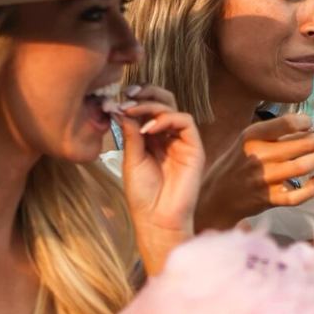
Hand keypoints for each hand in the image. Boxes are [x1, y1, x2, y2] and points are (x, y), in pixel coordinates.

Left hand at [117, 86, 203, 274]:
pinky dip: (167, 119)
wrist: (156, 219)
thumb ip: (131, 132)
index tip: (119, 98)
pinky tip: (149, 130)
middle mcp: (169, 137)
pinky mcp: (194, 149)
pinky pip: (186, 122)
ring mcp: (182, 142)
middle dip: (147, 93)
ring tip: (134, 111)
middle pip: (165, 102)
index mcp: (152, 139)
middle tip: (128, 95)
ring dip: (152, 105)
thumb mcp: (131, 158)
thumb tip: (122, 107)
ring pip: (174, 108)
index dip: (136, 98)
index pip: (149, 108)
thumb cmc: (142, 195)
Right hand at [197, 113, 313, 230]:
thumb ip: (273, 134)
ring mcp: (265, 179)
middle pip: (302, 144)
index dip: (306, 121)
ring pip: (304, 166)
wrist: (216, 196)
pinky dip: (311, 189)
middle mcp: (259, 156)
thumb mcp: (247, 141)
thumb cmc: (236, 164)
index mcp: (252, 137)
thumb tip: (309, 126)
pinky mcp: (269, 199)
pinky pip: (297, 195)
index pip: (285, 123)